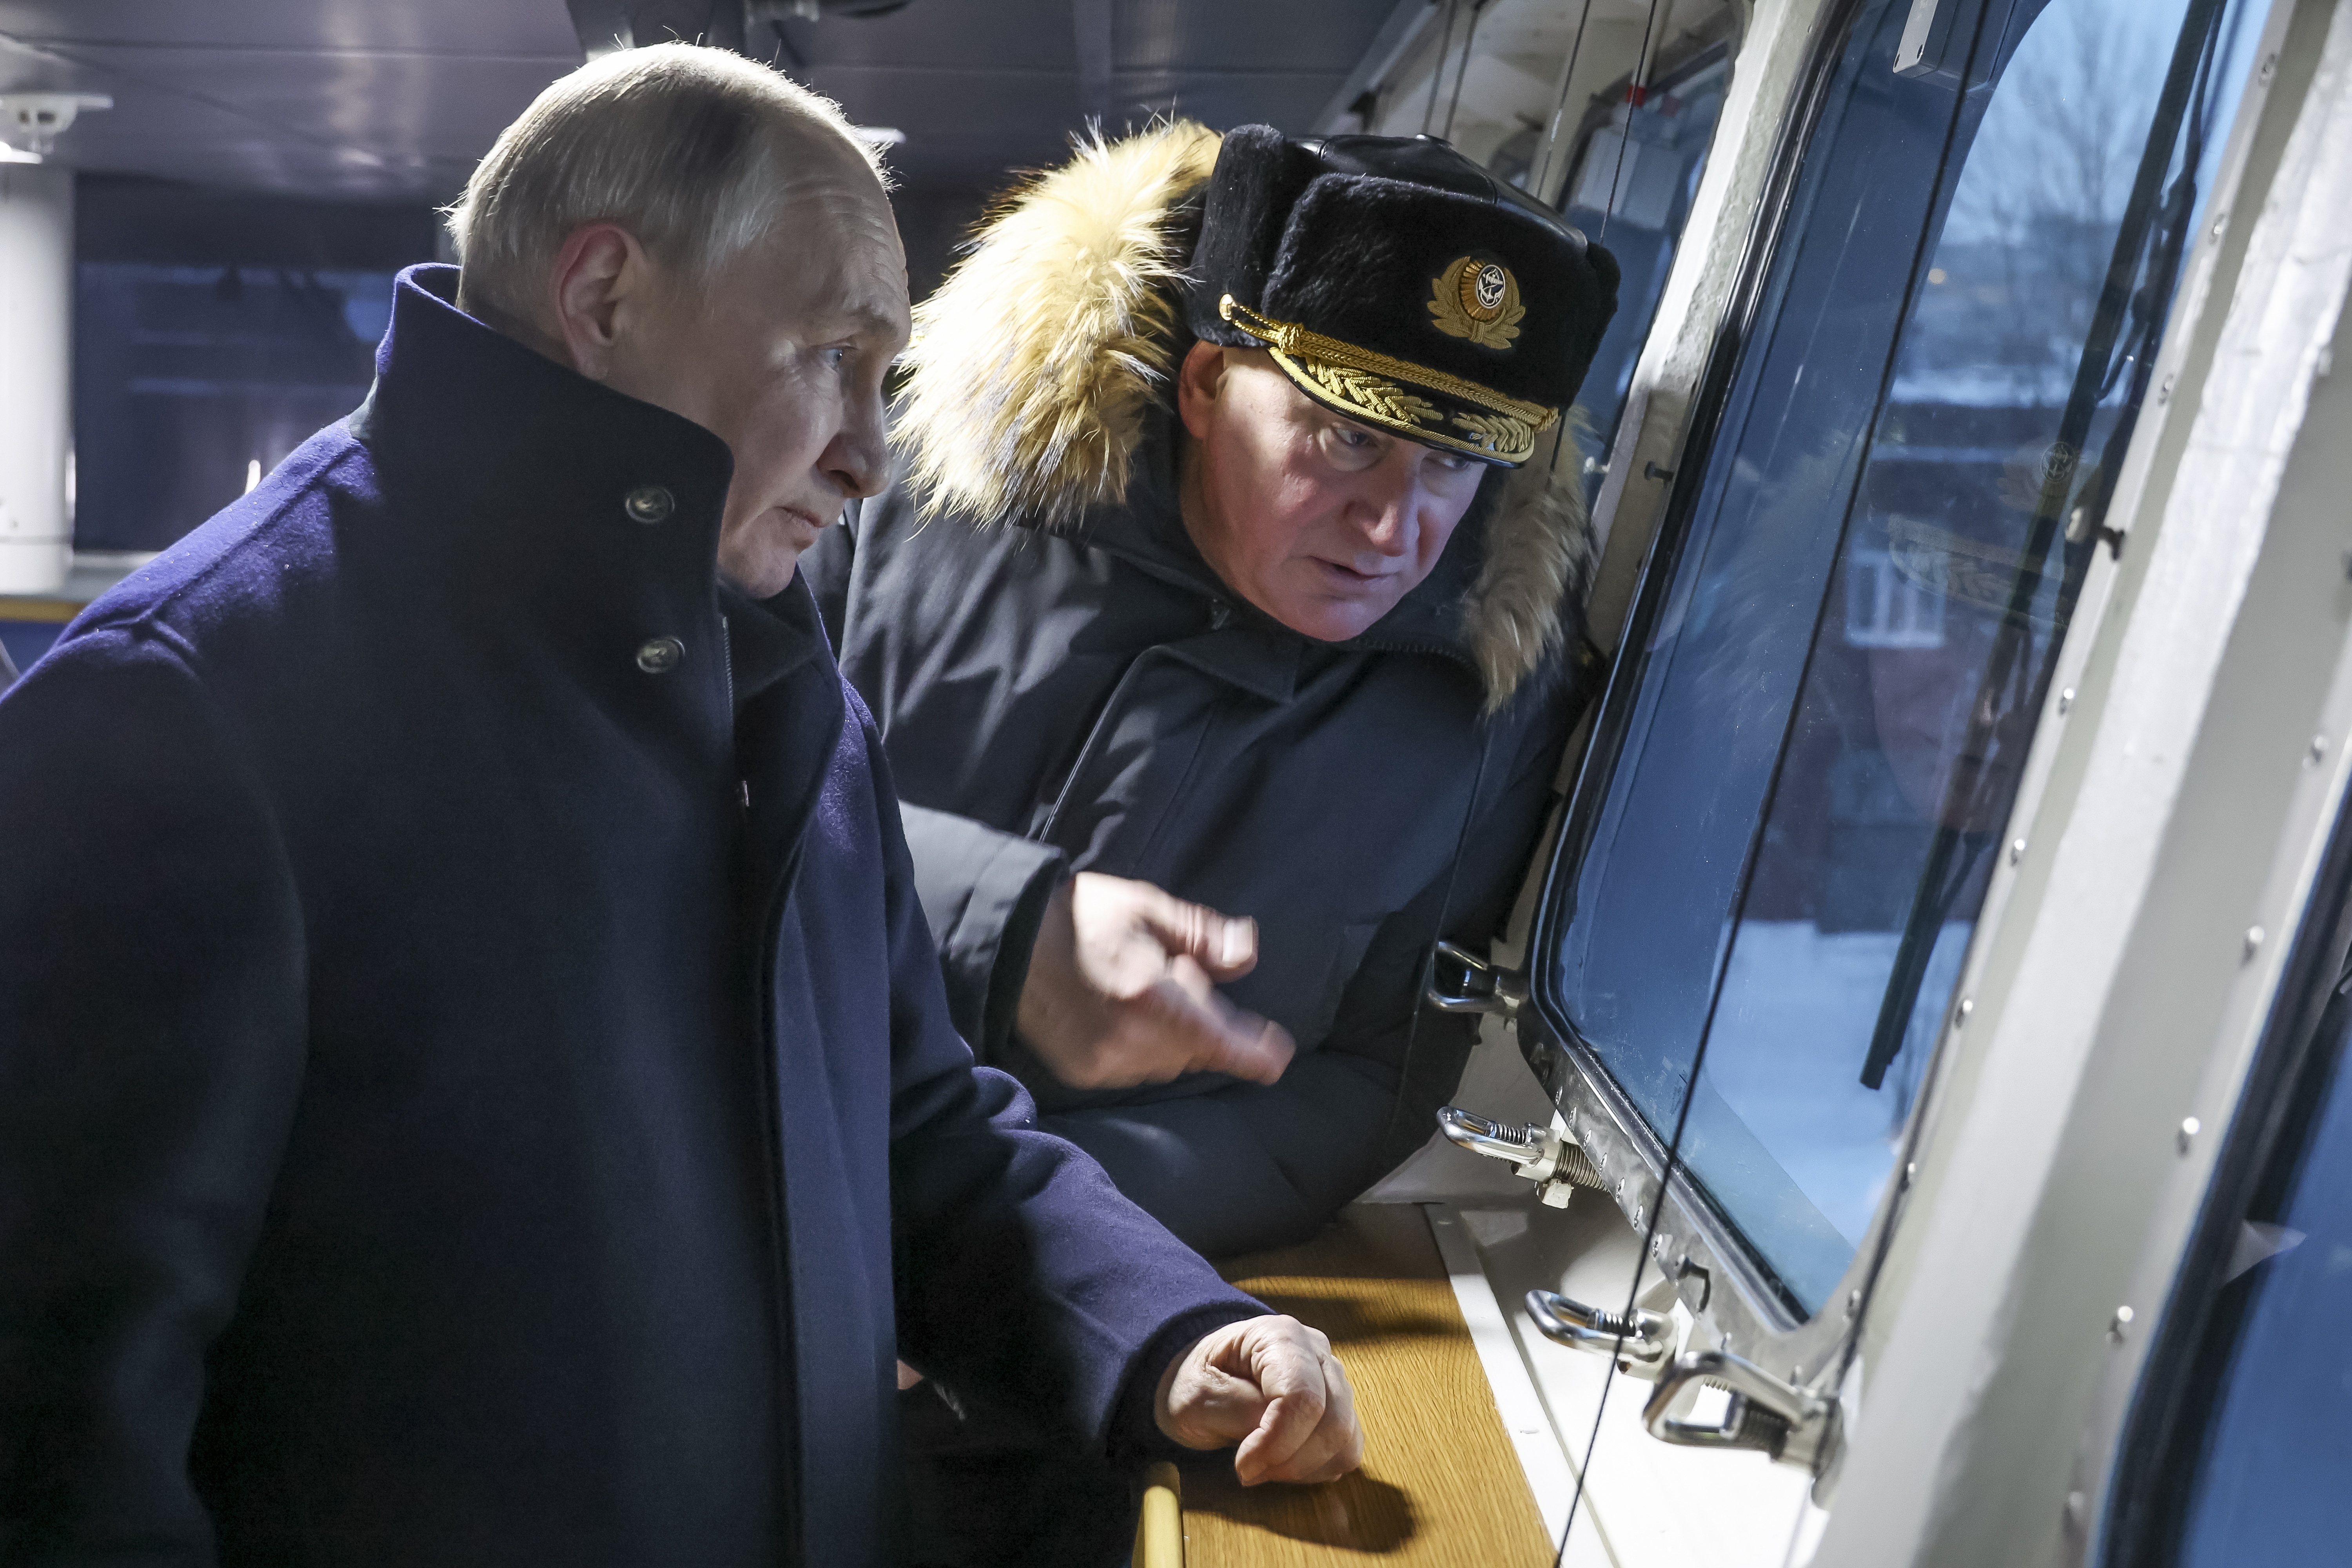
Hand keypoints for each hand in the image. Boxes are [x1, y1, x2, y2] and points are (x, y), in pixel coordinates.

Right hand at [1014, 871, 1294, 1089]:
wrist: (1006, 938)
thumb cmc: (1080, 915)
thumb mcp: (1146, 908)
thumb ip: (1201, 936)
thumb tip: (1246, 954)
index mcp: (1148, 996)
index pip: (1216, 1039)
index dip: (1252, 1052)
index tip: (1276, 1056)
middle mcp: (1126, 1039)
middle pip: (1194, 1048)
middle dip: (1200, 1019)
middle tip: (1176, 974)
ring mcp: (1101, 1061)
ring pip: (1166, 1061)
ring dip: (1171, 1034)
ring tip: (1140, 989)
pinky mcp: (1082, 1071)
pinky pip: (1134, 1069)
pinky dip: (1141, 1045)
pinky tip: (1120, 1011)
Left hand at [1155, 1315, 1363, 1485]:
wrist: (1204, 1376)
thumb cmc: (1197, 1380)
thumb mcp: (1197, 1395)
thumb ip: (1238, 1410)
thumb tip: (1276, 1435)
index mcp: (1280, 1336)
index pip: (1302, 1396)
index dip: (1277, 1442)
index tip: (1243, 1467)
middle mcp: (1317, 1351)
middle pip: (1333, 1420)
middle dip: (1292, 1460)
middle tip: (1251, 1471)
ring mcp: (1334, 1378)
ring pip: (1345, 1438)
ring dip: (1305, 1466)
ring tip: (1265, 1465)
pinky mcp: (1340, 1407)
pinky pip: (1348, 1449)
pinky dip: (1319, 1467)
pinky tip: (1285, 1463)